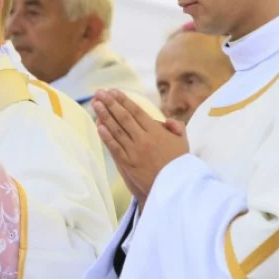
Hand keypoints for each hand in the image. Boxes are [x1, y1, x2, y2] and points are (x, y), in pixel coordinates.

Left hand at [92, 89, 188, 205]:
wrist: (175, 187)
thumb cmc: (179, 164)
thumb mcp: (183, 142)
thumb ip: (176, 127)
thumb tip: (166, 120)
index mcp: (156, 132)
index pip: (137, 112)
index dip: (124, 100)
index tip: (114, 91)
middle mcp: (143, 139)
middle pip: (123, 118)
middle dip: (110, 104)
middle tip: (99, 93)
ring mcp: (134, 151)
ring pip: (116, 130)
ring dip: (104, 116)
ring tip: (95, 104)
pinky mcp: (128, 164)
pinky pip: (115, 148)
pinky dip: (106, 137)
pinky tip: (98, 126)